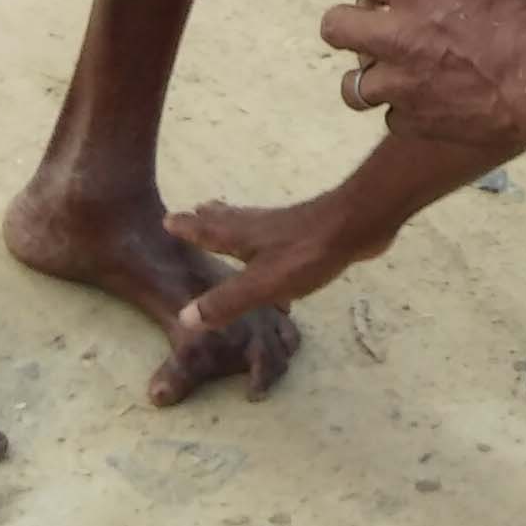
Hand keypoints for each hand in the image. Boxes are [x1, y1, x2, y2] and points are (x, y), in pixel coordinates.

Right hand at [164, 186, 388, 341]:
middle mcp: (258, 226)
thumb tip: (184, 318)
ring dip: (234, 219)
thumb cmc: (306, 254)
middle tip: (197, 207)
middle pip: (227, 219)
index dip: (188, 227)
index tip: (168, 217)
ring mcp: (284, 226)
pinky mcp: (306, 231)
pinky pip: (272, 230)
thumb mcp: (261, 285)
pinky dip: (261, 230)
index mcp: (242, 236)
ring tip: (225, 215)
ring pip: (250, 221)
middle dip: (209, 218)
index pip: (207, 231)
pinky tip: (275, 236)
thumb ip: (226, 302)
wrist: (357, 225)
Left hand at [324, 0, 525, 153]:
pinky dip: (404, 112)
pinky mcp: (413, 123)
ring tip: (385, 75)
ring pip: (351, 87)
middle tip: (366, 25)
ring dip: (366, 79)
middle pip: (333, 27)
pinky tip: (423, 105)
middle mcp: (394, 36)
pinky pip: (392, 119)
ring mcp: (399, 85)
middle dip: (344, 24)